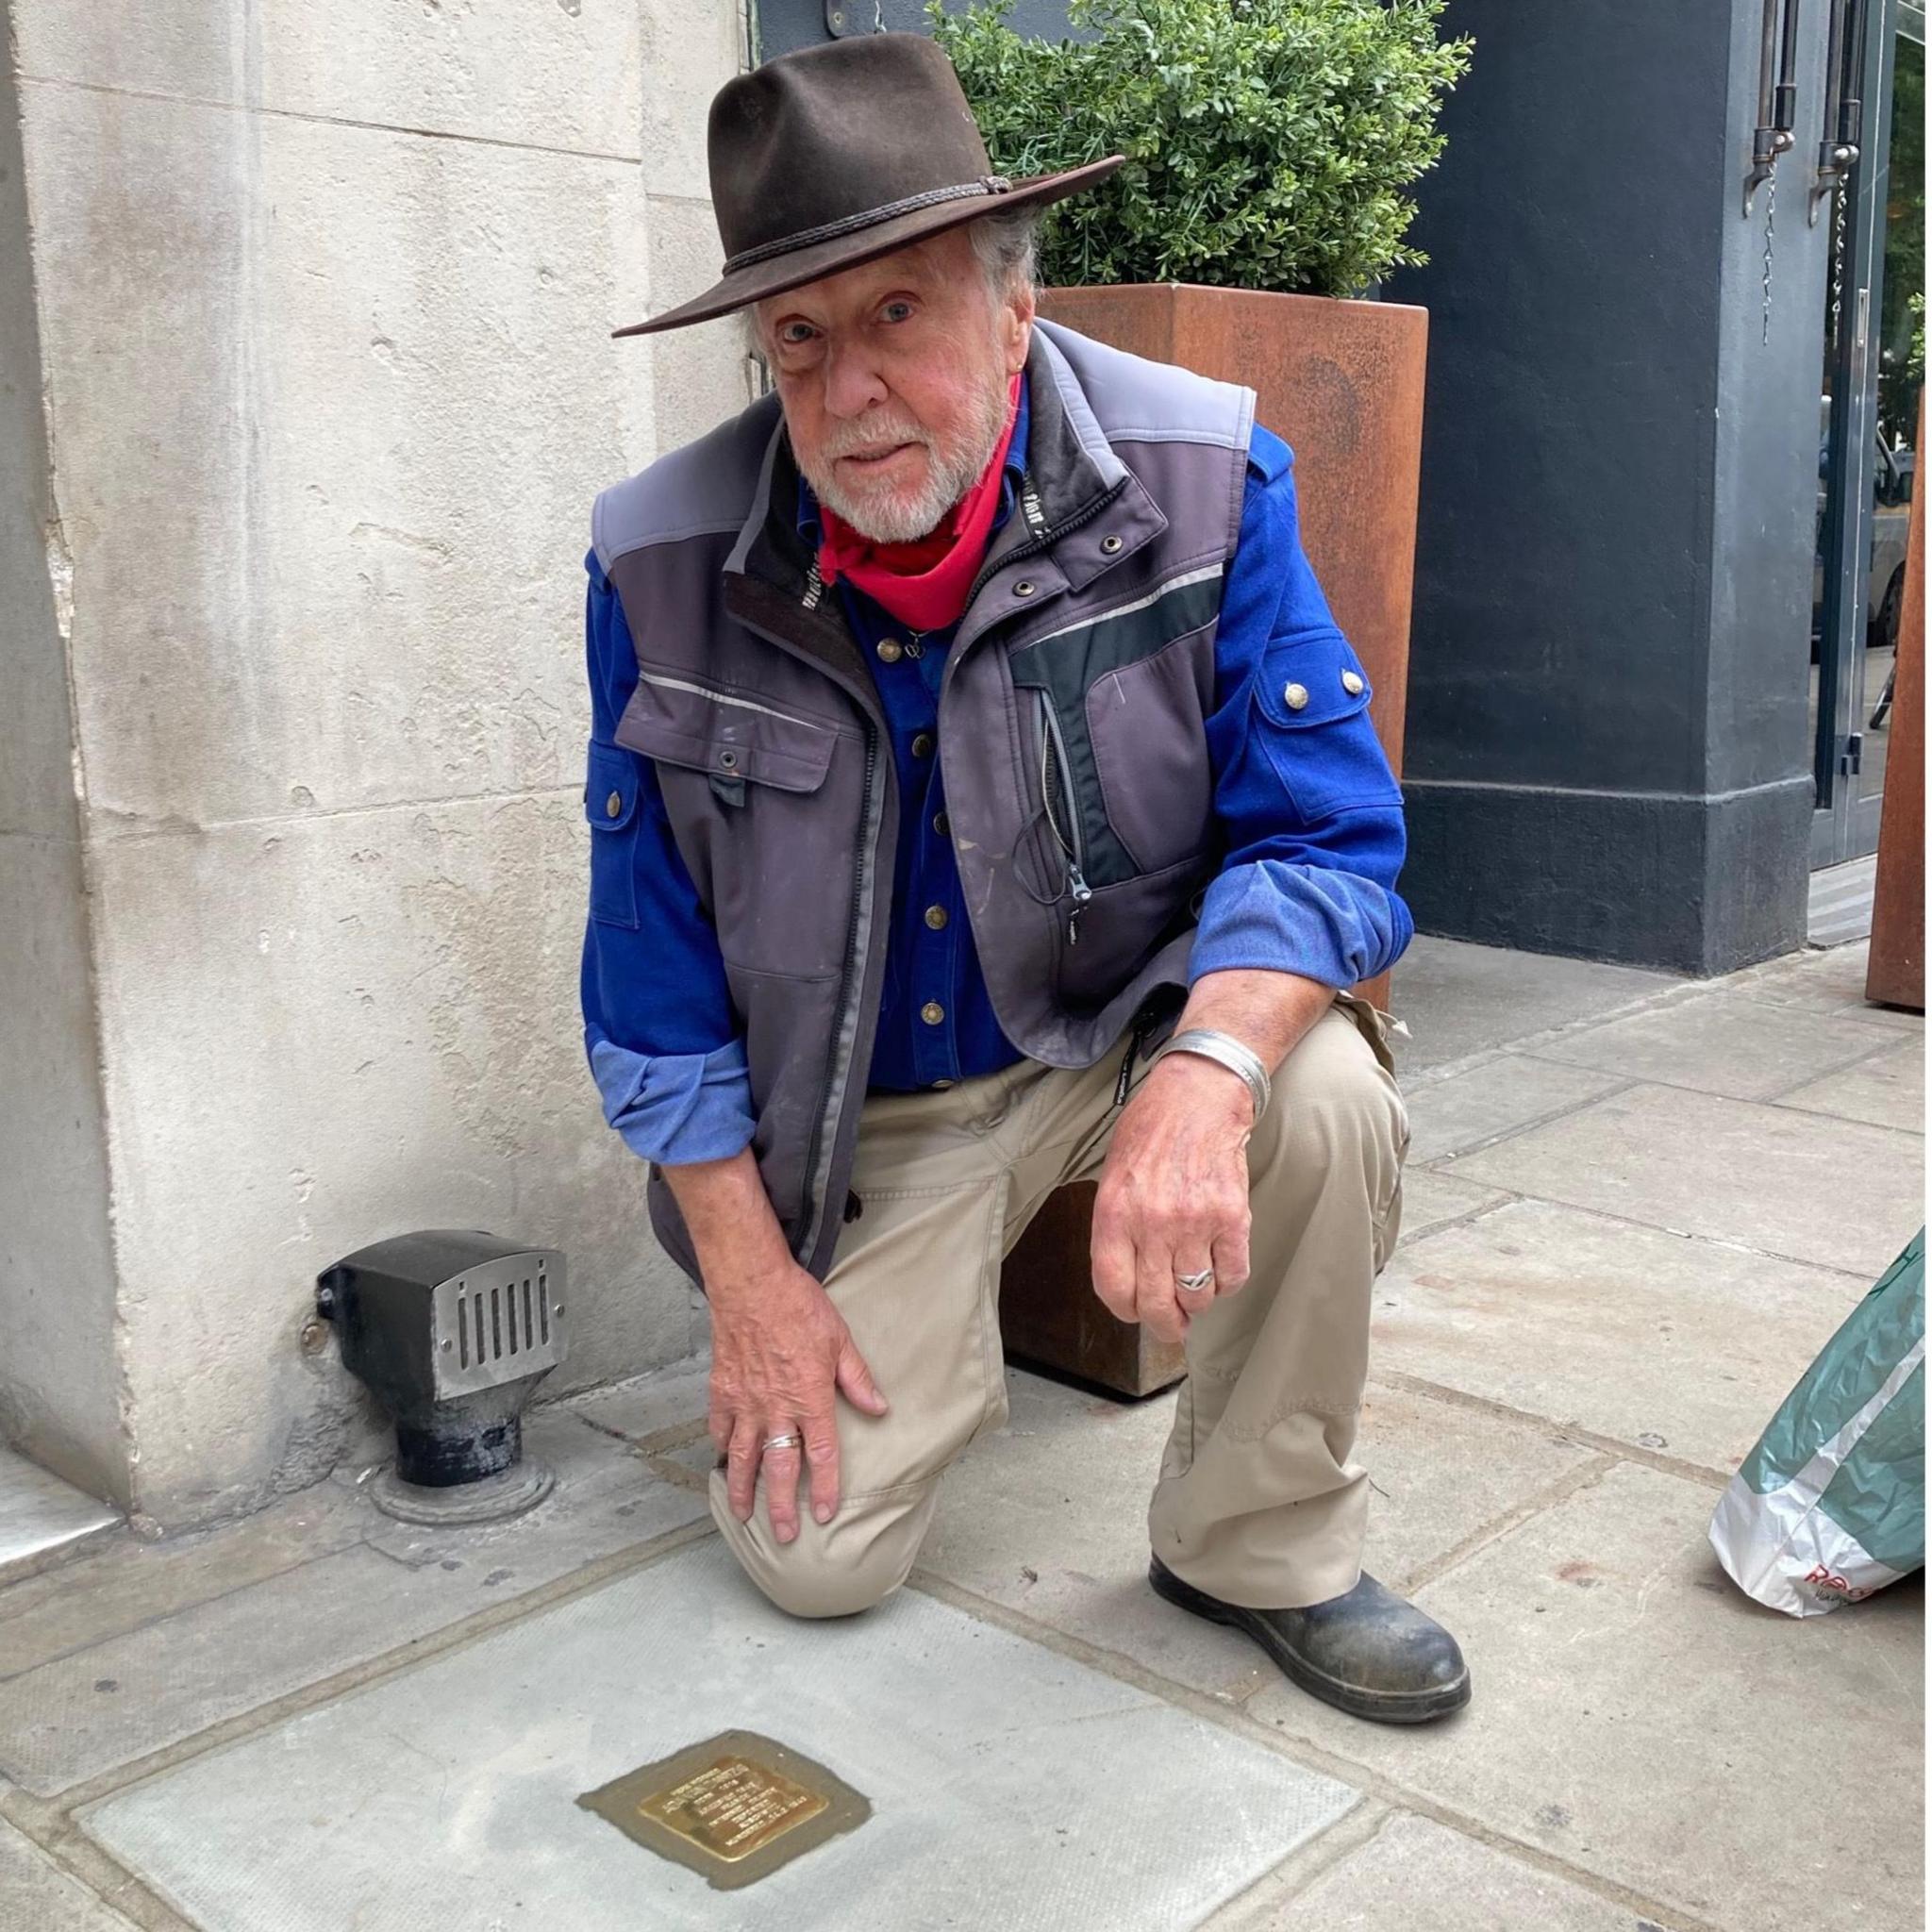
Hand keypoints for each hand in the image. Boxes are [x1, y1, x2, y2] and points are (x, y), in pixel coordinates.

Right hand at [706, 1256, 887, 1544]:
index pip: (822, 1454)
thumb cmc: (799, 1306)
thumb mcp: (840, 1340)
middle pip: (780, 1467)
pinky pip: (719, 1426)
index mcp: (810, 1398)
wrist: (752, 1283)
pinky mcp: (721, 1389)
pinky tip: (721, 1459)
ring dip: (743, 1488)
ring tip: (743, 1514)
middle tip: (783, 1535)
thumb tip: (879, 1408)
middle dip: (782, 1506)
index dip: (826, 1488)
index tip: (826, 1515)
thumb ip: (857, 1379)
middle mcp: (776, 1408)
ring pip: (742, 1456)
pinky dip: (720, 1446)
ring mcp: (745, 1401)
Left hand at [1090, 1052, 1255, 1345]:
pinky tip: (1221, 1270)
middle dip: (1165, 1326)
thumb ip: (1115, 1227)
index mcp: (1114, 1214)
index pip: (1113, 1288)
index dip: (1125, 1310)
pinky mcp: (1232, 1218)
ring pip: (1197, 1295)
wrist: (1198, 1097)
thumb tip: (1126, 1278)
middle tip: (1172, 1328)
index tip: (1136, 1313)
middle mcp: (1152, 1224)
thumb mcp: (1113, 1176)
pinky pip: (1233, 1274)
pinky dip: (1228, 1282)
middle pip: (1157, 1303)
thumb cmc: (1151, 1132)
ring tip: (1197, 1291)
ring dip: (1197, 1302)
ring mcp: (1194, 1223)